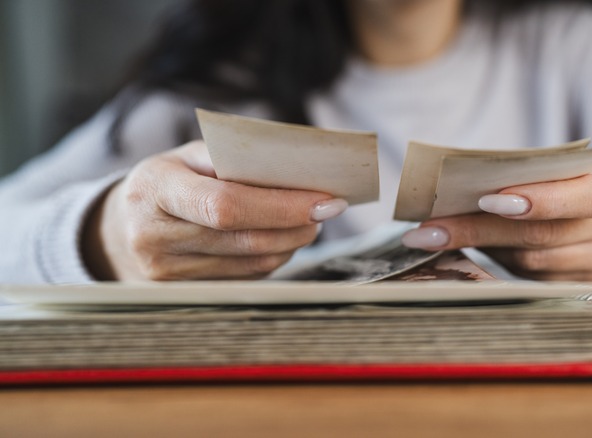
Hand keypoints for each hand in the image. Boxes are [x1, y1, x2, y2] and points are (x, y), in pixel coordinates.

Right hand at [82, 141, 347, 280]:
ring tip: (311, 220)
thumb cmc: (168, 180)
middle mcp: (154, 237)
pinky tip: (284, 237)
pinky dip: (274, 257)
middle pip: (245, 240)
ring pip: (252, 265)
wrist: (122, 227)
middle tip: (330, 207)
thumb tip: (300, 172)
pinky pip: (246, 278)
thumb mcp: (189, 156)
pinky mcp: (185, 293)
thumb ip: (236, 160)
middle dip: (297, 224)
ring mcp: (167, 274)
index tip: (324, 199)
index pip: (224, 206)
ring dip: (292, 242)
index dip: (280, 206)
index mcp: (154, 190)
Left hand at [401, 157, 591, 283]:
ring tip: (435, 239)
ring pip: (532, 262)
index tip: (486, 200)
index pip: (584, 196)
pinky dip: (498, 264)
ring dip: (481, 250)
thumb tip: (456, 188)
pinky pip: (532, 279)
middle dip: (479, 230)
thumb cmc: (575, 180)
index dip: (538, 200)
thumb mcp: (566, 165)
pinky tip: (469, 254)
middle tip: (429, 230)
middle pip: (543, 235)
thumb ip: (528, 173)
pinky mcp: (586, 287)